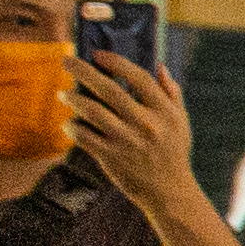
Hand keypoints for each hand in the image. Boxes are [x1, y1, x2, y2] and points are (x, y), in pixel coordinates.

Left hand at [66, 49, 202, 217]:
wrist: (169, 191)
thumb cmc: (174, 152)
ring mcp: (126, 141)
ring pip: (92, 112)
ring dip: (73, 99)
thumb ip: (171, 93)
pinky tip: (69, 123)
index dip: (116, 63)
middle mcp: (145, 124)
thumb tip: (160, 67)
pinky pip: (84, 137)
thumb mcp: (181, 121)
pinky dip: (73, 127)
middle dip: (84, 72)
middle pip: (109, 90)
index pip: (139, 78)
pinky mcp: (111, 157)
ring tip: (63, 94)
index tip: (98, 54)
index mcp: (164, 111)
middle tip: (66, 61)